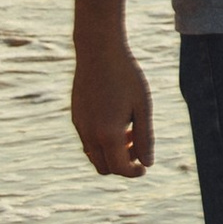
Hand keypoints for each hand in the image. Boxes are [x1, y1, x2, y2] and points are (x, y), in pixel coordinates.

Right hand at [72, 40, 155, 173]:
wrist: (98, 50)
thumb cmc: (126, 76)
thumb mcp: (142, 107)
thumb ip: (145, 137)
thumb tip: (147, 163)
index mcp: (108, 134)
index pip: (120, 169)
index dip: (133, 172)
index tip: (144, 167)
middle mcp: (90, 133)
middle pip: (104, 168)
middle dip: (122, 164)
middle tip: (138, 144)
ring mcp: (80, 125)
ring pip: (94, 155)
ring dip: (111, 153)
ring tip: (128, 131)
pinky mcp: (75, 116)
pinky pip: (87, 140)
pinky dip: (101, 142)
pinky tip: (115, 121)